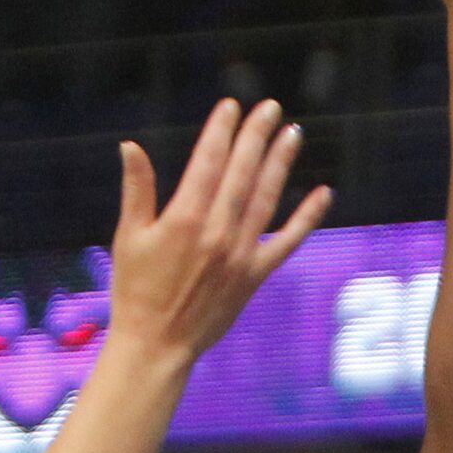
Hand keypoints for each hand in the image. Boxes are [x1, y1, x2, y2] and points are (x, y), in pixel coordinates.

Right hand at [107, 99, 332, 361]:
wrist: (156, 345)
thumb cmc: (135, 291)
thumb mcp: (129, 237)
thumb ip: (137, 189)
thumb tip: (130, 146)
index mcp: (183, 218)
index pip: (208, 161)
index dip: (221, 131)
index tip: (231, 106)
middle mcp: (217, 231)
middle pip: (242, 172)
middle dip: (256, 136)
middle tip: (270, 107)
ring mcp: (239, 253)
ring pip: (266, 198)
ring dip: (281, 163)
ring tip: (292, 134)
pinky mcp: (253, 275)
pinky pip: (286, 241)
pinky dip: (307, 217)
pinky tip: (323, 194)